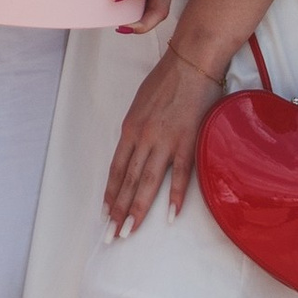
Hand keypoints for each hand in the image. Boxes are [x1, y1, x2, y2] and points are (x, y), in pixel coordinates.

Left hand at [103, 44, 229, 233]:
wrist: (192, 62)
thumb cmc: (167, 79)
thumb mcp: (141, 104)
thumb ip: (137, 128)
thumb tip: (134, 149)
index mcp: (130, 129)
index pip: (117, 169)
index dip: (111, 193)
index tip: (106, 214)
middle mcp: (144, 138)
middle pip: (128, 181)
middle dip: (119, 211)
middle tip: (112, 235)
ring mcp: (166, 141)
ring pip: (148, 182)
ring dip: (138, 210)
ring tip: (130, 231)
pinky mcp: (188, 141)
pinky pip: (181, 174)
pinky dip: (175, 196)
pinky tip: (171, 216)